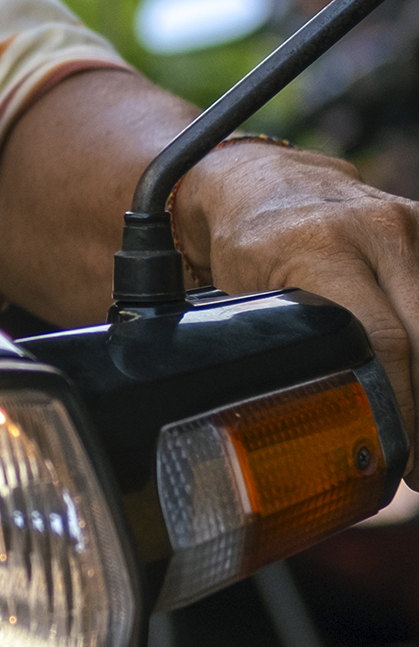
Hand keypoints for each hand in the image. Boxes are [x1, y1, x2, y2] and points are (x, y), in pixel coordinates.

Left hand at [174, 143, 418, 462]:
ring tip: (418, 439)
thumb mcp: (245, 296)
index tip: (402, 458)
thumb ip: (278, 351)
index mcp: (323, 247)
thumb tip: (297, 429)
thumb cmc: (245, 242)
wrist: (260, 177)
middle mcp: (377, 230)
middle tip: (417, 469)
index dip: (400, 407)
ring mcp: (408, 224)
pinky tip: (414, 382)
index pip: (386, 342)